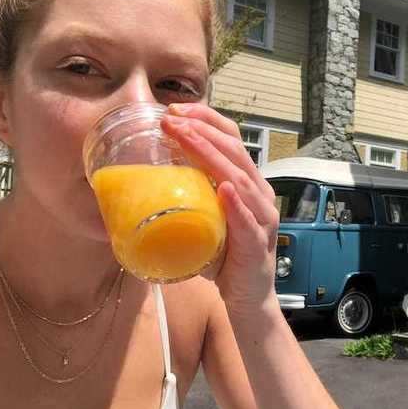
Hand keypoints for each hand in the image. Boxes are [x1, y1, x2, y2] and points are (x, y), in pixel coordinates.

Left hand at [161, 103, 279, 314]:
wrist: (248, 299)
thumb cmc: (225, 258)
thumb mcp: (205, 220)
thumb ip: (189, 199)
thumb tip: (145, 181)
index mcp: (247, 183)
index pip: (232, 140)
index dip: (207, 120)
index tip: (175, 109)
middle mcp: (259, 194)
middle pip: (235, 151)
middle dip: (202, 130)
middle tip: (171, 118)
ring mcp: (261, 218)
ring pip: (240, 178)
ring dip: (211, 156)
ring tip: (187, 138)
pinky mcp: (257, 244)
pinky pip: (248, 220)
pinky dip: (237, 204)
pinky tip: (226, 189)